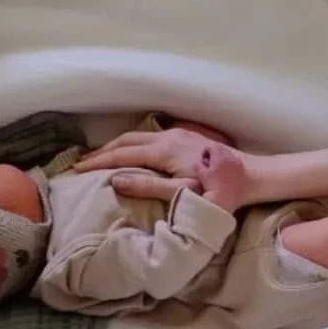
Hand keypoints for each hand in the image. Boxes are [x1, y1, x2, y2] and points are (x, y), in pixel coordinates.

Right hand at [76, 125, 238, 201]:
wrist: (250, 176)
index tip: (77, 170)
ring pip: (137, 136)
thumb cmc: (218, 191)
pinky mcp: (186, 136)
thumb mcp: (182, 193)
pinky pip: (149, 137)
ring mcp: (177, 134)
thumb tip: (116, 181)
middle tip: (81, 163)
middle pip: (125, 141)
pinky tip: (129, 152)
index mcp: (163, 151)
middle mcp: (167, 137)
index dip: (97, 163)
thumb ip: (148, 187)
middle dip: (101, 152)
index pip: (121, 155)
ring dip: (116, 146)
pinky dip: (131, 144)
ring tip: (99, 157)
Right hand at [196, 145, 245, 210]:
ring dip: (224, 159)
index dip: (207, 151)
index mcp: (221, 156)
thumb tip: (200, 162)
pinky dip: (231, 166)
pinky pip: (237, 165)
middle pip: (223, 150)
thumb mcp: (201, 174)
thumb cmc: (211, 186)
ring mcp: (239, 165)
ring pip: (231, 157)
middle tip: (210, 163)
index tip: (204, 159)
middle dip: (216, 154)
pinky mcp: (243, 174)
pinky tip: (227, 176)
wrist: (224, 200)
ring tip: (219, 170)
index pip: (213, 146)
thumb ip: (199, 164)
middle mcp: (232, 158)